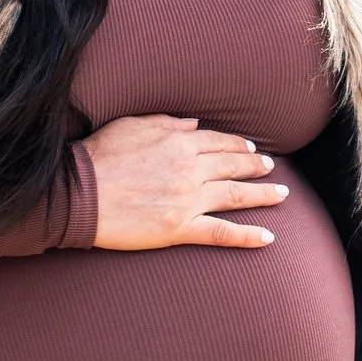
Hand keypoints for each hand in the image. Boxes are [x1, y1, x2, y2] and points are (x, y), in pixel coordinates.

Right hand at [86, 113, 285, 249]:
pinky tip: (268, 238)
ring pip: (235, 196)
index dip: (237, 146)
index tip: (250, 150)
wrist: (79, 193)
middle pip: (233, 167)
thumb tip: (194, 123)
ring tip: (282, 195)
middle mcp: (190, 169)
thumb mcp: (133, 125)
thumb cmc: (100, 156)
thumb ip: (168, 122)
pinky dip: (247, 236)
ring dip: (263, 195)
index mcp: (179, 142)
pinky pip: (220, 232)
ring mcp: (188, 200)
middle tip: (272, 168)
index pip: (219, 142)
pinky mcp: (179, 229)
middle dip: (256, 167)